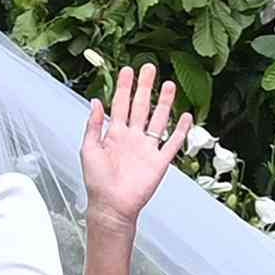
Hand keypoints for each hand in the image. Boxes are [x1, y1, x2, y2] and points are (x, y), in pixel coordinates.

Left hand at [80, 65, 192, 231]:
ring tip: (168, 84)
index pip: (120, 105)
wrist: (111, 206)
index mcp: (114, 135)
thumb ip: (93, 126)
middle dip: (145, 87)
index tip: (128, 70)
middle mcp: (132, 138)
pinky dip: (180, 130)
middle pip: (141, 107)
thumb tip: (95, 102)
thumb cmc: (97, 182)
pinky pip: (172, 143)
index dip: (124, 87)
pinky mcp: (159, 161)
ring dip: (164, 102)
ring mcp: (147, 148)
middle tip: (149, 67)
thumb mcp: (88, 150)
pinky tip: (186, 116)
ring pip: (158, 120)